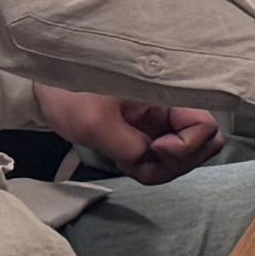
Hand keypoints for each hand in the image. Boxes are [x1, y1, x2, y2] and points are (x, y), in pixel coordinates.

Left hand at [32, 85, 226, 180]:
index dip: (185, 146)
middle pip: (204, 146)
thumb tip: (152, 161)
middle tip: (142, 155)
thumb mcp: (96, 123)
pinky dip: (149, 166)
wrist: (47, 89)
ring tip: (126, 155)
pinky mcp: (151, 133)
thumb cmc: (69, 94)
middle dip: (177, 161)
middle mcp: (173, 107)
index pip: (207, 128)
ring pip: (186, 158)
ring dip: (160, 166)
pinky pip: (166, 160)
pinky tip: (124, 155)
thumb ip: (132, 147)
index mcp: (169, 92)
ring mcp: (163, 122)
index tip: (153, 145)